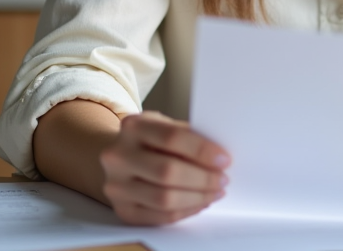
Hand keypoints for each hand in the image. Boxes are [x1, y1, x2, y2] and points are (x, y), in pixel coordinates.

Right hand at [99, 110, 230, 225]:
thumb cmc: (150, 141)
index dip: (202, 151)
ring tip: (215, 192)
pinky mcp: (123, 210)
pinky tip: (200, 203)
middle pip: (167, 171)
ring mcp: (117, 185)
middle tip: (224, 179)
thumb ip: (189, 137)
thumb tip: (219, 157)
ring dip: (198, 197)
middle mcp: (118, 156)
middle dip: (203, 178)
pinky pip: (161, 216)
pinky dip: (187, 211)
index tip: (225, 159)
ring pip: (164, 198)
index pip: (172, 138)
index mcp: (133, 127)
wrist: (119, 158)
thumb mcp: (166, 126)